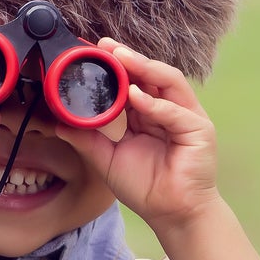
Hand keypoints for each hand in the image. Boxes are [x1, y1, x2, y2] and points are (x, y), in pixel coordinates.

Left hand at [54, 40, 221, 232]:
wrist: (171, 214)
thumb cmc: (145, 186)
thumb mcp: (107, 159)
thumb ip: (87, 139)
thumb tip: (60, 123)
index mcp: (148, 113)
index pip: (133, 81)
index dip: (115, 67)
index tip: (91, 53)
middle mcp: (169, 110)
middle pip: (151, 75)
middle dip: (129, 58)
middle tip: (105, 46)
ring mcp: (186, 118)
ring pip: (168, 82)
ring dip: (144, 68)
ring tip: (121, 58)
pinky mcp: (199, 131)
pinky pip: (176, 112)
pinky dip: (155, 103)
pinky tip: (136, 96)